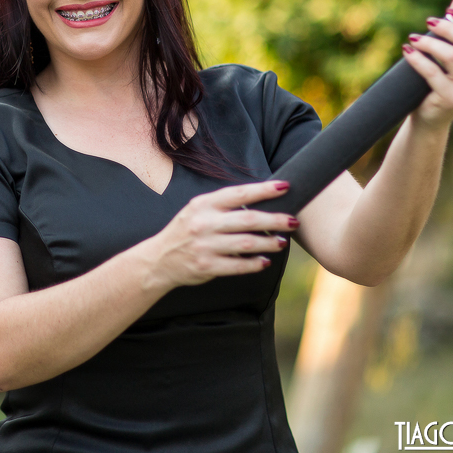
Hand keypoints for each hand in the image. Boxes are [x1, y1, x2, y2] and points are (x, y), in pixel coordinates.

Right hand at [152, 180, 297, 287]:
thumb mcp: (197, 211)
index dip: (263, 190)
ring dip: (268, 243)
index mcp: (203, 204)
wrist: (159, 259)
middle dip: (274, 220)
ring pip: (246, 243)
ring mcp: (205, 246)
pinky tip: (264, 261)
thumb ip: (223, 206)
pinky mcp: (207, 266)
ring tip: (282, 242)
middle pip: (247, 219)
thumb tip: (261, 202)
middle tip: (292, 221)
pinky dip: (254, 263)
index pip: (238, 193)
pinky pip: (238, 265)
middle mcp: (204, 223)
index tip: (285, 187)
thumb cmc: (185, 231)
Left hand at [402, 0, 452, 129]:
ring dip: (430, 43)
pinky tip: (407, 50)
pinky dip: (418, 59)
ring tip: (414, 38)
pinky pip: (433, 73)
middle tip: (428, 21)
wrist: (429, 118)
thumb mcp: (451, 53)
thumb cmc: (439, 81)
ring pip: (452, 56)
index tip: (449, 11)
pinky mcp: (451, 99)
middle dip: (448, 28)